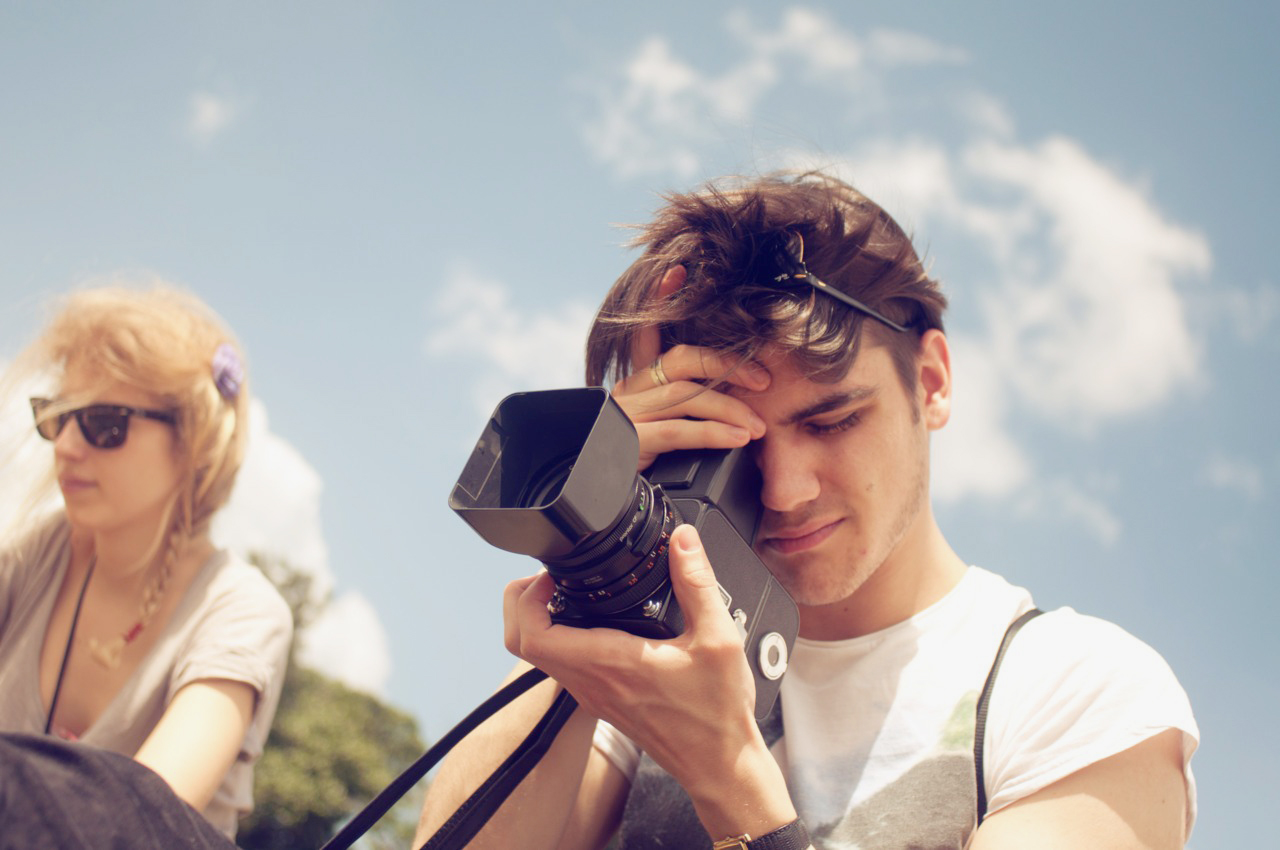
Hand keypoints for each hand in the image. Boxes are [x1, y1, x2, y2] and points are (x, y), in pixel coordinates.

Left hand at [503, 525, 793, 836]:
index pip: (533, 635)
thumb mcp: (720, 639)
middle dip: (523, 602)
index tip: (551, 573)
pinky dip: (561, 637)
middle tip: (551, 576)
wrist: (718, 764)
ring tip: (568, 590)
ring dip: (539, 620)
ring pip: (540, 656)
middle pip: (522, 643)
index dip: (527, 597)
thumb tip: (683, 540)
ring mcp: (592, 694)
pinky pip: (562, 665)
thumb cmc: (716, 713)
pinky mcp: (601, 700)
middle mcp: (591, 682)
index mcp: (609, 664)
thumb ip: (698, 583)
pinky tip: (594, 619)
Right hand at [611, 266, 770, 469]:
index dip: (658, 299)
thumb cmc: (637, 474)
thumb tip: (737, 418)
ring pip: (686, 395)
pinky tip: (737, 439)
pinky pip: (678, 430)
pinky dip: (713, 433)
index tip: (678, 271)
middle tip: (765, 380)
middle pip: (681, 360)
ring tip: (759, 426)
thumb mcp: (663, 439)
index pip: (647, 335)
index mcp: (635, 388)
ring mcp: (626, 416)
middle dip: (727, 365)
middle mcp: (628, 394)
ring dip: (729, 408)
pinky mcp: (628, 441)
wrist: (597, 509)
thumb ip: (690, 419)